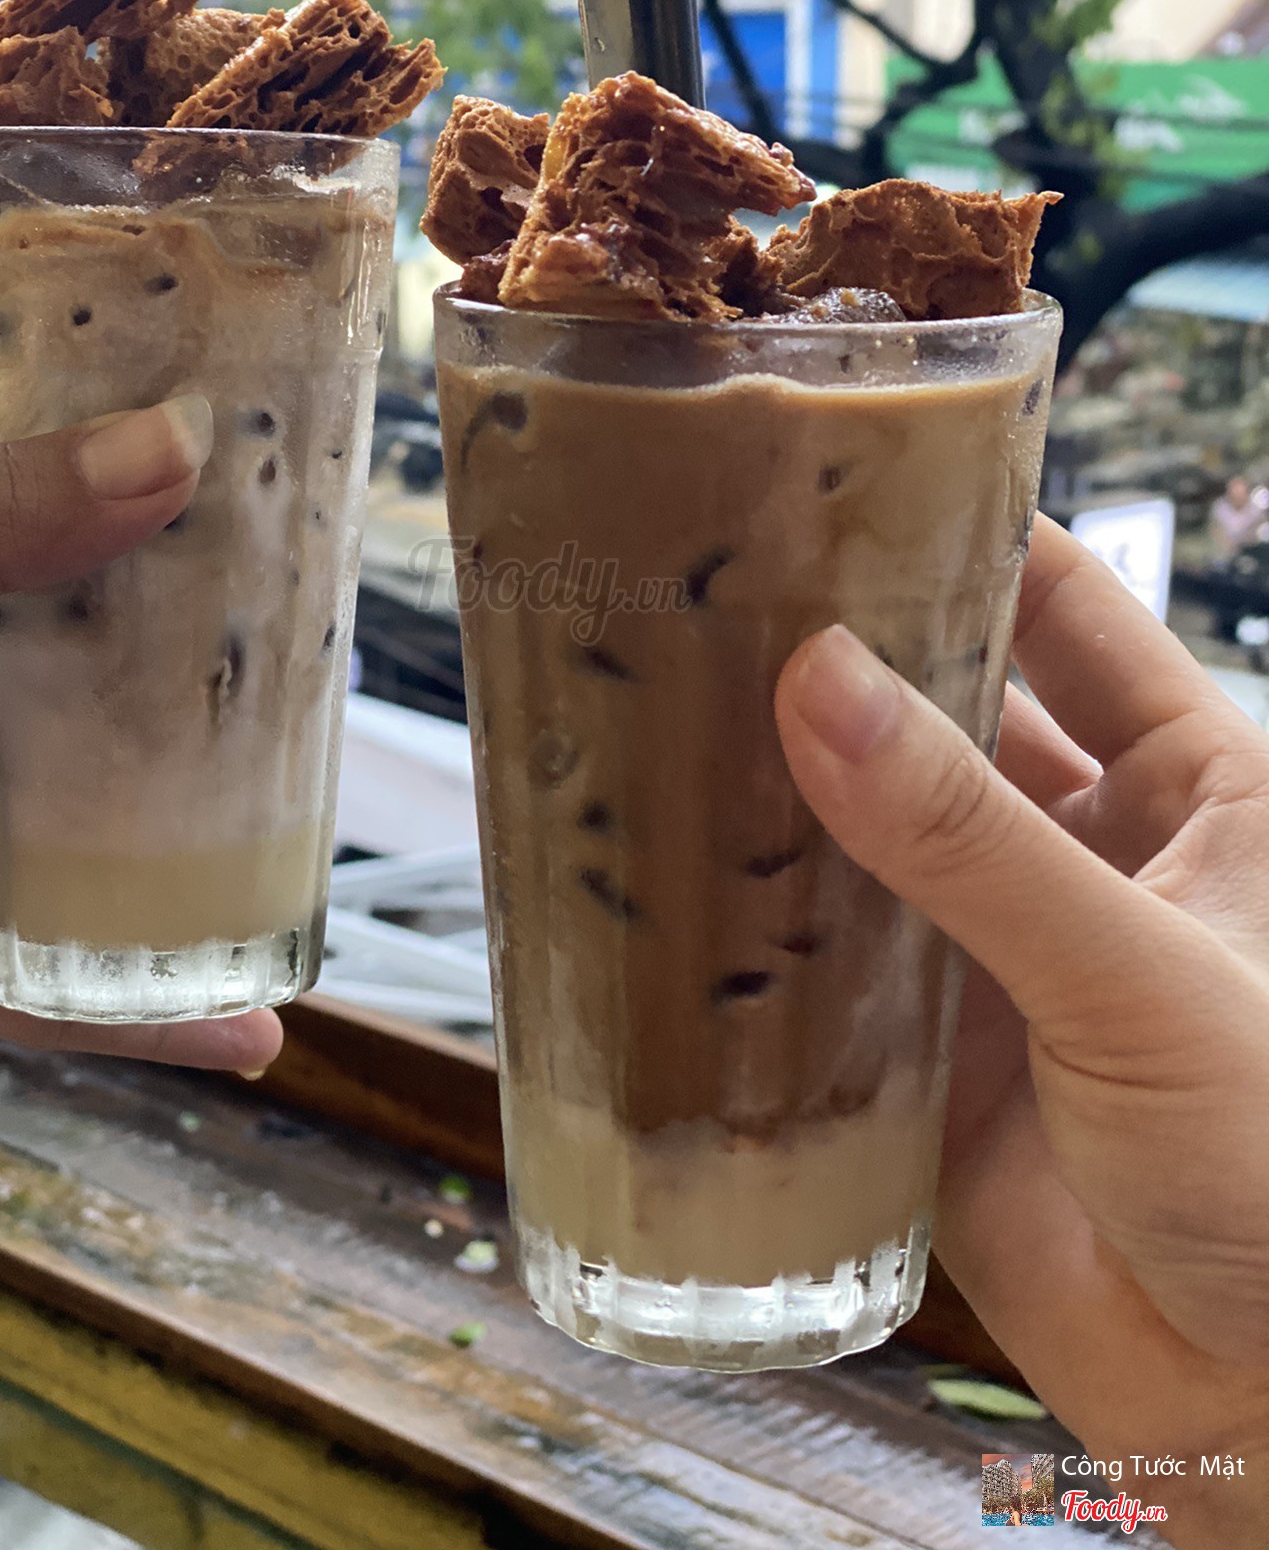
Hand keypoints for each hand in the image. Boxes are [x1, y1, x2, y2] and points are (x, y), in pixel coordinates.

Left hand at [0, 403, 280, 1073]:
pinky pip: (62, 985)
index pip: (23, 498)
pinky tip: (248, 1028)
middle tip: (314, 620)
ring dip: (197, 831)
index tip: (243, 447)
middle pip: (83, 660)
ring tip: (306, 814)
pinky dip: (153, 1016)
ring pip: (94, 820)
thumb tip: (155, 449)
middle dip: (193, 646)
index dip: (124, 466)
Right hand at [775, 516, 1268, 1549]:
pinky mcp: (930, 1046)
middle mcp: (1092, 844)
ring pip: (873, 826)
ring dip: (787, 780)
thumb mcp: (1142, 977)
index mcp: (1197, 782)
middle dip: (842, 653)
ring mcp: (1003, 944)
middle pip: (948, 706)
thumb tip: (819, 685)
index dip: (961, 528)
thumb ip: (974, 840)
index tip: (834, 465)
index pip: (1065, 606)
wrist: (1257, 1405)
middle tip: (707, 585)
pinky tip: (675, 866)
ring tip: (662, 701)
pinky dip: (761, 915)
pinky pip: (830, 952)